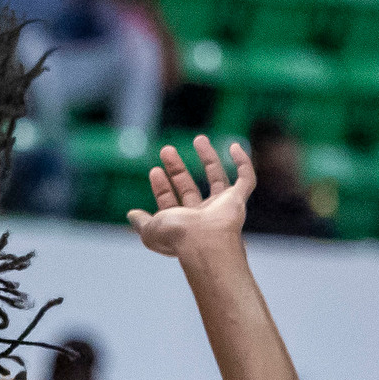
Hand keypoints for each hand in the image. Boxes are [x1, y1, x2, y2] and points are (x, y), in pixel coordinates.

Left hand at [127, 136, 255, 257]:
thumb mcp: (150, 229)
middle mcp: (202, 216)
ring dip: (208, 158)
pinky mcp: (238, 200)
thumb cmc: (176, 236)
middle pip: (189, 188)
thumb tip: (131, 214)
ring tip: (198, 138)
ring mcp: (222, 207)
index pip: (170, 202)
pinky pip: (247, 179)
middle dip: (177, 169)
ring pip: (217, 178)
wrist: (204, 241)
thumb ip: (141, 222)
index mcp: (181, 224)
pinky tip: (235, 146)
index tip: (154, 171)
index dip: (162, 187)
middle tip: (166, 150)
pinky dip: (243, 162)